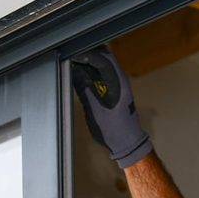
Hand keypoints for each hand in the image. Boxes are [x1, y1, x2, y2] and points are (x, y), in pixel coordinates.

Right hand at [71, 46, 152, 167]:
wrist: (128, 143)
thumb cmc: (114, 132)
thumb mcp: (94, 112)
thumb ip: (84, 90)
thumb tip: (74, 73)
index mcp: (119, 83)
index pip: (103, 59)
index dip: (87, 54)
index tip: (73, 54)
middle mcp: (121, 78)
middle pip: (104, 56)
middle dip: (88, 53)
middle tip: (71, 56)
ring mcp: (119, 82)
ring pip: (104, 62)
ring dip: (90, 61)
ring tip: (74, 63)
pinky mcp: (116, 88)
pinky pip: (104, 71)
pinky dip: (92, 69)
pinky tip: (82, 73)